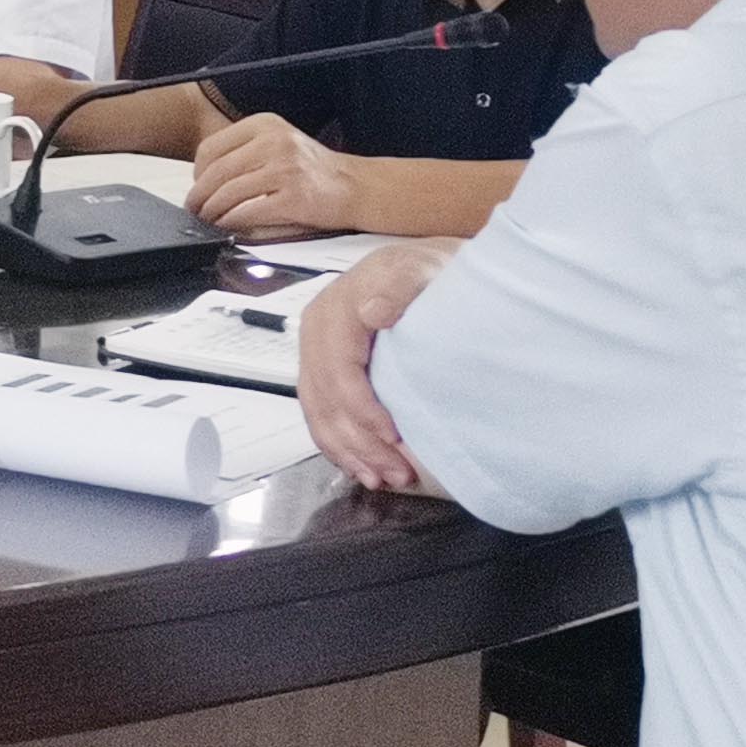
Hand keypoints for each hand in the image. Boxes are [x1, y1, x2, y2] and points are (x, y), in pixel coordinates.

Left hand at [190, 114, 361, 232]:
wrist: (356, 186)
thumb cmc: (313, 169)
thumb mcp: (278, 143)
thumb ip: (243, 152)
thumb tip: (202, 178)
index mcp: (265, 124)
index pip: (212, 147)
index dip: (197, 172)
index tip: (196, 186)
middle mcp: (274, 142)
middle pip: (217, 172)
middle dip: (199, 195)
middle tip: (195, 209)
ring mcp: (285, 169)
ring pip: (229, 193)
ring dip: (212, 211)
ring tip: (209, 219)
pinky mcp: (293, 197)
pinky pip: (248, 212)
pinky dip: (231, 222)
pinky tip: (227, 226)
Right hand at [296, 240, 453, 490]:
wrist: (425, 268)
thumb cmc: (429, 273)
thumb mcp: (422, 269)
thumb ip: (400, 285)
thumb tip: (374, 311)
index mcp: (335, 310)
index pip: (338, 370)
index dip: (363, 410)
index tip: (395, 439)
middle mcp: (316, 331)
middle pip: (325, 398)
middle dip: (359, 442)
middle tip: (398, 472)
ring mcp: (316, 351)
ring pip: (318, 411)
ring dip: (348, 451)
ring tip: (383, 478)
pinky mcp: (322, 367)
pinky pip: (318, 411)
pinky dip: (336, 444)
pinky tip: (359, 466)